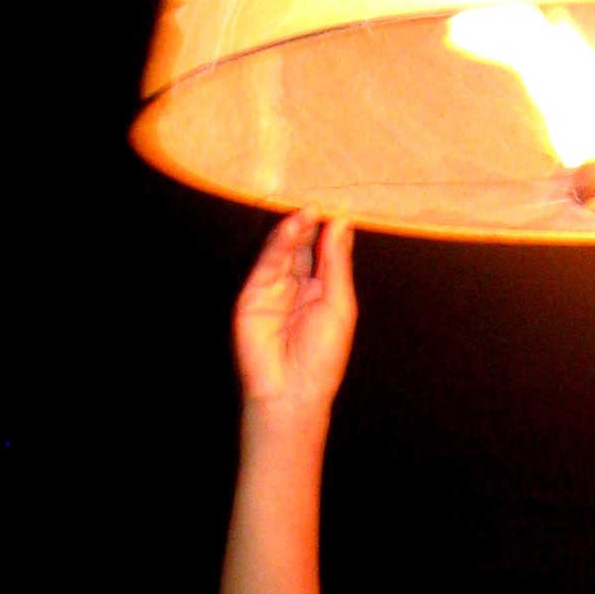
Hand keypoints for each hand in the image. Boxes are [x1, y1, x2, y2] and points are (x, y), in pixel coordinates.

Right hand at [234, 211, 356, 414]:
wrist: (292, 390)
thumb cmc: (323, 355)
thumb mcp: (339, 304)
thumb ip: (337, 262)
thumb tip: (341, 222)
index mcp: (323, 291)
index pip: (326, 253)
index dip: (332, 231)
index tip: (340, 208)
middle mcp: (298, 286)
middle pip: (305, 247)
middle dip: (313, 225)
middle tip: (321, 202)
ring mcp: (273, 288)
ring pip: (285, 251)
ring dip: (296, 229)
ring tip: (308, 210)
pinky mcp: (253, 293)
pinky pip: (267, 262)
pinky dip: (279, 244)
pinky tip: (292, 227)